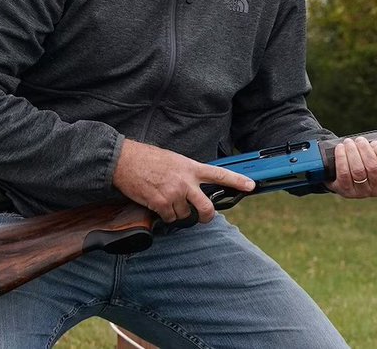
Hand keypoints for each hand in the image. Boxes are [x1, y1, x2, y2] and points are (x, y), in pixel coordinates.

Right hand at [112, 139, 254, 224]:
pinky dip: (165, 216)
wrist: (126, 161)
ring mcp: (174, 193)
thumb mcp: (175, 161)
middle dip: (207, 216)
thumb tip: (195, 187)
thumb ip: (189, 173)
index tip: (251, 185)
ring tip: (167, 201)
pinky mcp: (160, 203)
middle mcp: (186, 181)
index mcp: (191, 167)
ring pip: (185, 215)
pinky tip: (158, 206)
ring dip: (178, 214)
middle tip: (204, 217)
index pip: (219, 174)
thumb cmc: (149, 159)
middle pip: (206, 207)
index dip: (237, 181)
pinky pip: (169, 218)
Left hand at [326, 137, 376, 197]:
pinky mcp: (346, 191)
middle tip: (359, 140)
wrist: (344, 177)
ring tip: (348, 142)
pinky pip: (343, 173)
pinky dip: (341, 158)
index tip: (375, 142)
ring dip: (352, 152)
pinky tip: (340, 148)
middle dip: (364, 149)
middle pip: (373, 167)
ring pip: (358, 170)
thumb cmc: (364, 163)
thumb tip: (374, 143)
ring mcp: (362, 193)